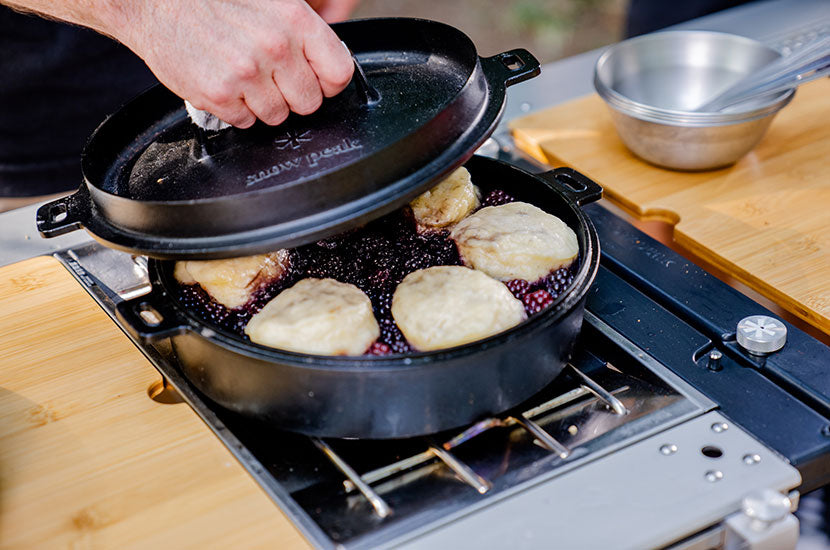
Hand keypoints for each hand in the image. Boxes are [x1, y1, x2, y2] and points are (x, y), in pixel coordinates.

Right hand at [116, 0, 354, 127]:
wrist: (154, 1)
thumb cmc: (214, 1)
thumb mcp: (271, 2)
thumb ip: (303, 34)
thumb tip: (328, 66)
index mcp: (295, 19)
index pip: (339, 73)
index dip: (328, 83)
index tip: (316, 81)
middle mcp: (275, 46)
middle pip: (310, 102)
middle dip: (292, 95)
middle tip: (269, 77)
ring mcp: (247, 73)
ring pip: (277, 116)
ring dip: (261, 103)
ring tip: (241, 75)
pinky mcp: (220, 95)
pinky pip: (245, 121)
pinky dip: (235, 109)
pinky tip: (222, 81)